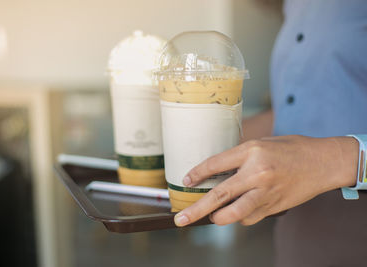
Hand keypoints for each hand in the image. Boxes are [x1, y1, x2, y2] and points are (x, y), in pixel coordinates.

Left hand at [174, 135, 358, 226]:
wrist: (321, 162)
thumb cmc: (291, 149)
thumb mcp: (261, 144)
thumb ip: (239, 157)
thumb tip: (216, 172)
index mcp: (252, 152)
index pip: (216, 164)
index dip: (198, 173)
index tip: (186, 181)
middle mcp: (257, 173)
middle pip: (220, 195)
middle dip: (197, 210)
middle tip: (181, 219)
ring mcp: (266, 193)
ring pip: (234, 214)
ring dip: (219, 217)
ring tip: (212, 215)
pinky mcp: (274, 206)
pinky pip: (250, 218)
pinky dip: (240, 216)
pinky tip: (240, 210)